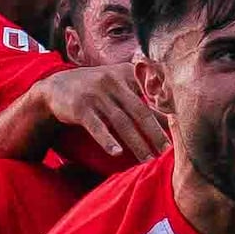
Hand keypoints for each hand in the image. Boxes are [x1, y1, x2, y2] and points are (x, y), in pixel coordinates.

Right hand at [19, 56, 168, 164]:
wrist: (56, 87)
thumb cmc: (96, 89)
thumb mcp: (118, 82)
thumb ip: (141, 93)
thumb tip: (170, 115)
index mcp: (126, 73)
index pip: (151, 96)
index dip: (165, 114)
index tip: (178, 132)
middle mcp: (112, 81)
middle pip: (139, 111)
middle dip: (155, 133)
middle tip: (167, 151)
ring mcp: (95, 94)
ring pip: (121, 122)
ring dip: (136, 143)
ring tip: (147, 160)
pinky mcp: (80, 108)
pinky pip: (97, 127)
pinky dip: (107, 140)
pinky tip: (117, 154)